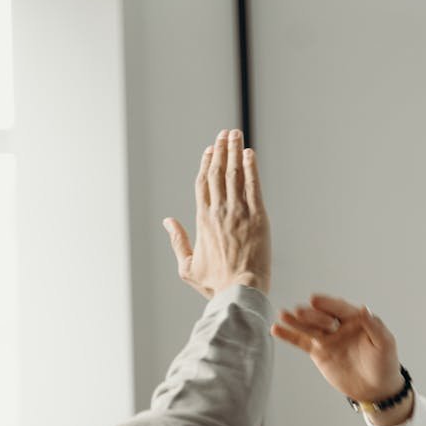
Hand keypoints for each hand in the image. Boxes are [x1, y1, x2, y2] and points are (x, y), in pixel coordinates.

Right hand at [163, 128, 270, 298]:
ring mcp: (239, 212)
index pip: (203, 184)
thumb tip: (167, 221)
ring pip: (235, 174)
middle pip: (218, 172)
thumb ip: (178, 241)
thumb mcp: (187, 267)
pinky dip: (251, 168)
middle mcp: (219, 211)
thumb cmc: (215, 284)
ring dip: (235, 151)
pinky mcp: (258, 217)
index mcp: (202, 220)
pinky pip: (253, 186)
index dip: (207, 163)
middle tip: (225, 133)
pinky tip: (250, 154)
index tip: (211, 149)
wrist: (240, 291)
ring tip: (236, 134)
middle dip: (221, 150)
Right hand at [272, 295, 409, 421]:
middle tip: (299, 312)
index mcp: (356, 319)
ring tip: (282, 315)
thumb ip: (375, 326)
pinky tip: (276, 329)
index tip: (314, 299)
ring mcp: (327, 338)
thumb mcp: (385, 344)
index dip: (328, 304)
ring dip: (295, 321)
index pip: (339, 308)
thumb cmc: (385, 364)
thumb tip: (364, 308)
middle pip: (321, 317)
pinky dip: (289, 336)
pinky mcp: (318, 352)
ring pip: (309, 327)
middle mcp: (339, 326)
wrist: (377, 388)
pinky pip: (302, 342)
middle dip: (310, 314)